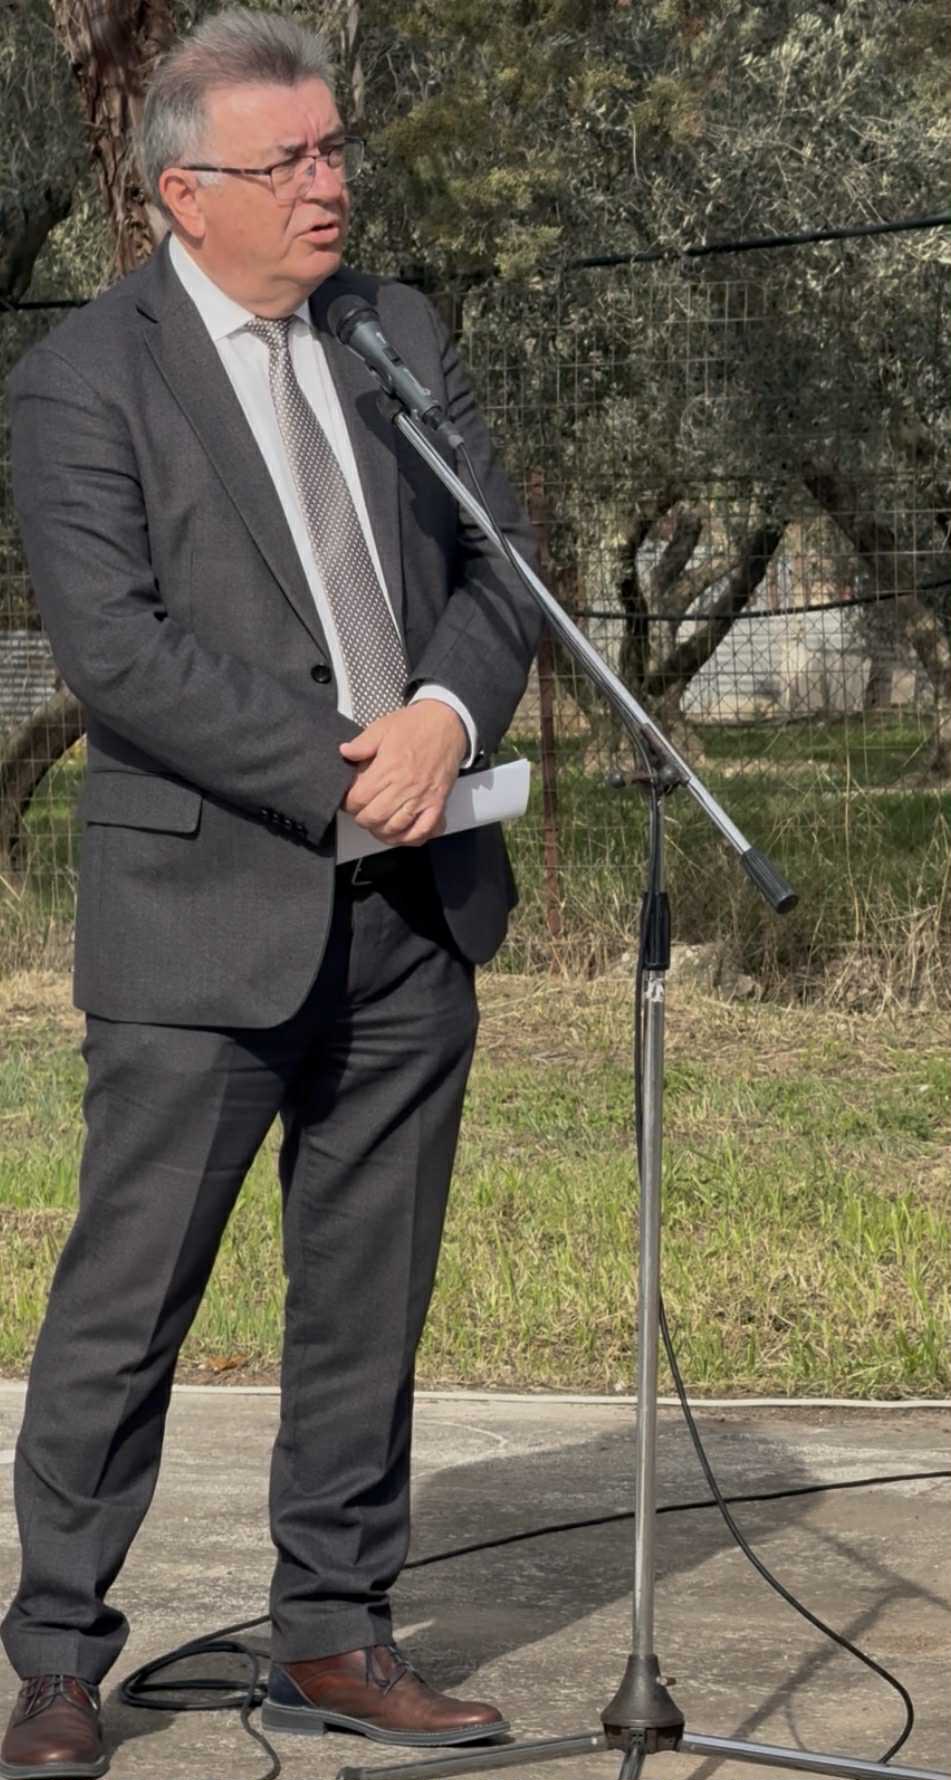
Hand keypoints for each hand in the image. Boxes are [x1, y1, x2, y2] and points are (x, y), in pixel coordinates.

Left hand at [339, 701, 467, 845]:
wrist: (447, 722)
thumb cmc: (416, 725)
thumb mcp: (383, 727)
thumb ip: (362, 743)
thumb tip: (344, 752)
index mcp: (388, 768)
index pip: (359, 799)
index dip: (348, 804)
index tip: (348, 800)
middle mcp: (405, 786)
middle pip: (374, 817)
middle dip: (362, 818)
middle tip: (361, 812)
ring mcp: (422, 797)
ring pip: (395, 828)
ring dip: (381, 831)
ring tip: (377, 823)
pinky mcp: (437, 803)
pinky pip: (423, 830)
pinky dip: (410, 838)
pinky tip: (401, 834)